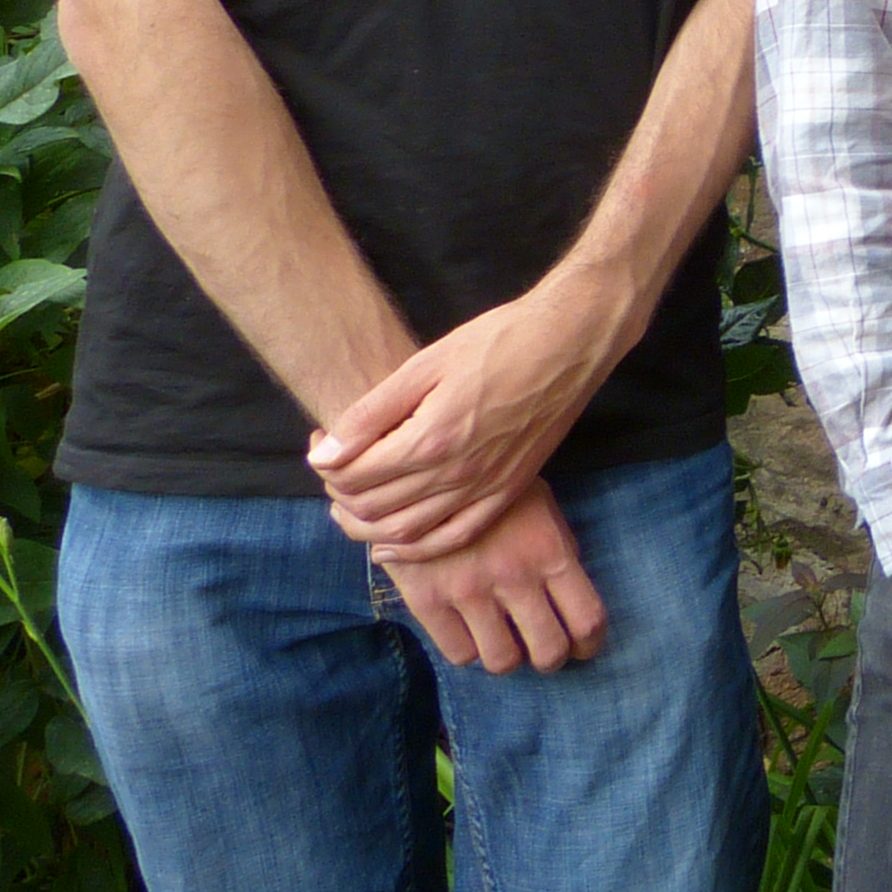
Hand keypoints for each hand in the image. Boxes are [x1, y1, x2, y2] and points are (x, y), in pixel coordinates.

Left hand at [311, 273, 619, 562]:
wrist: (569, 343)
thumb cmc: (497, 342)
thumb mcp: (425, 363)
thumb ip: (371, 413)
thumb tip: (325, 453)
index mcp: (429, 439)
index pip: (355, 476)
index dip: (327, 465)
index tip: (321, 446)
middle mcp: (455, 474)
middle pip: (374, 508)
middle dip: (340, 494)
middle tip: (333, 472)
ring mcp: (483, 488)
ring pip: (407, 531)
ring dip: (367, 527)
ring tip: (349, 508)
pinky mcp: (507, 492)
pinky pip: (452, 537)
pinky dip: (415, 549)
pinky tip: (391, 544)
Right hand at [382, 478, 608, 674]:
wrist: (422, 471)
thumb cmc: (492, 489)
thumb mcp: (541, 507)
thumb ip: (558, 551)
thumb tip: (571, 601)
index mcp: (549, 550)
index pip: (587, 619)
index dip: (590, 643)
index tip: (584, 646)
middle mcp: (513, 576)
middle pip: (548, 651)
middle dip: (551, 657)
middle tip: (543, 648)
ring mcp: (468, 591)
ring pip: (502, 661)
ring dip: (509, 655)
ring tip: (505, 639)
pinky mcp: (427, 601)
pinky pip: (460, 654)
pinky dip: (470, 649)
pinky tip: (471, 629)